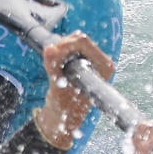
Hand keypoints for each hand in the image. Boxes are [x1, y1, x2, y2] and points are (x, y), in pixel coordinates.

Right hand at [32, 31, 115, 150]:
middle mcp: (102, 61)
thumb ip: (54, 67)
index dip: (66, 44)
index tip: (53, 53)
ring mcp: (93, 59)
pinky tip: (57, 66)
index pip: (83, 41)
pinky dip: (60, 53)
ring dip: (60, 50)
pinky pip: (69, 46)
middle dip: (62, 46)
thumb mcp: (58, 86)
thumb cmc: (66, 105)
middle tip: (51, 59)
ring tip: (54, 66)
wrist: (65, 115)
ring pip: (73, 40)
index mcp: (103, 66)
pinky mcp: (84, 59)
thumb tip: (49, 49)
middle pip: (78, 38)